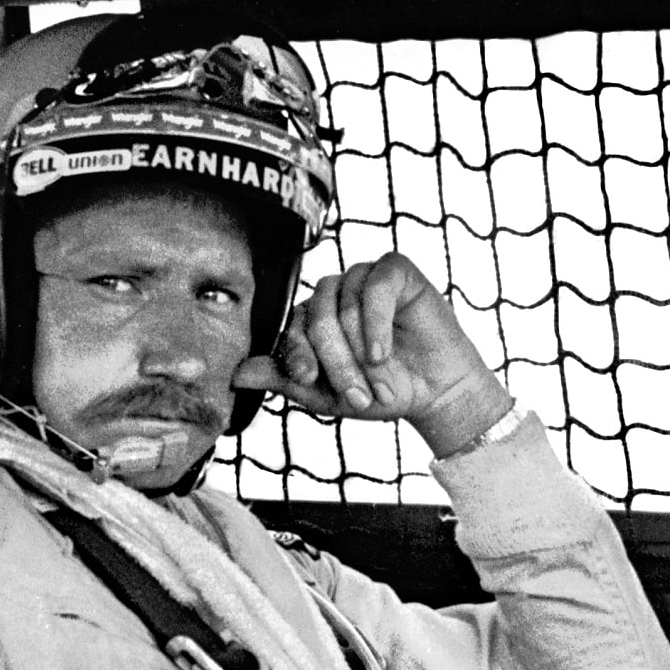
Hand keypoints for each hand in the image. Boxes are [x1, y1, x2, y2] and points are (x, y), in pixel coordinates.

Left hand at [232, 252, 514, 456]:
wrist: (435, 392)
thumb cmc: (379, 391)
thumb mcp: (326, 394)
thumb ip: (283, 379)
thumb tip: (235, 375)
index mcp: (310, 319)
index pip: (290, 329)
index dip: (297, 355)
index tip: (310, 381)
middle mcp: (332, 294)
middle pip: (316, 319)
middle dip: (335, 363)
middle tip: (356, 398)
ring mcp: (361, 278)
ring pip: (344, 308)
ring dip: (361, 353)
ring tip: (379, 384)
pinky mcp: (394, 270)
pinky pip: (374, 289)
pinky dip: (376, 324)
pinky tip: (382, 353)